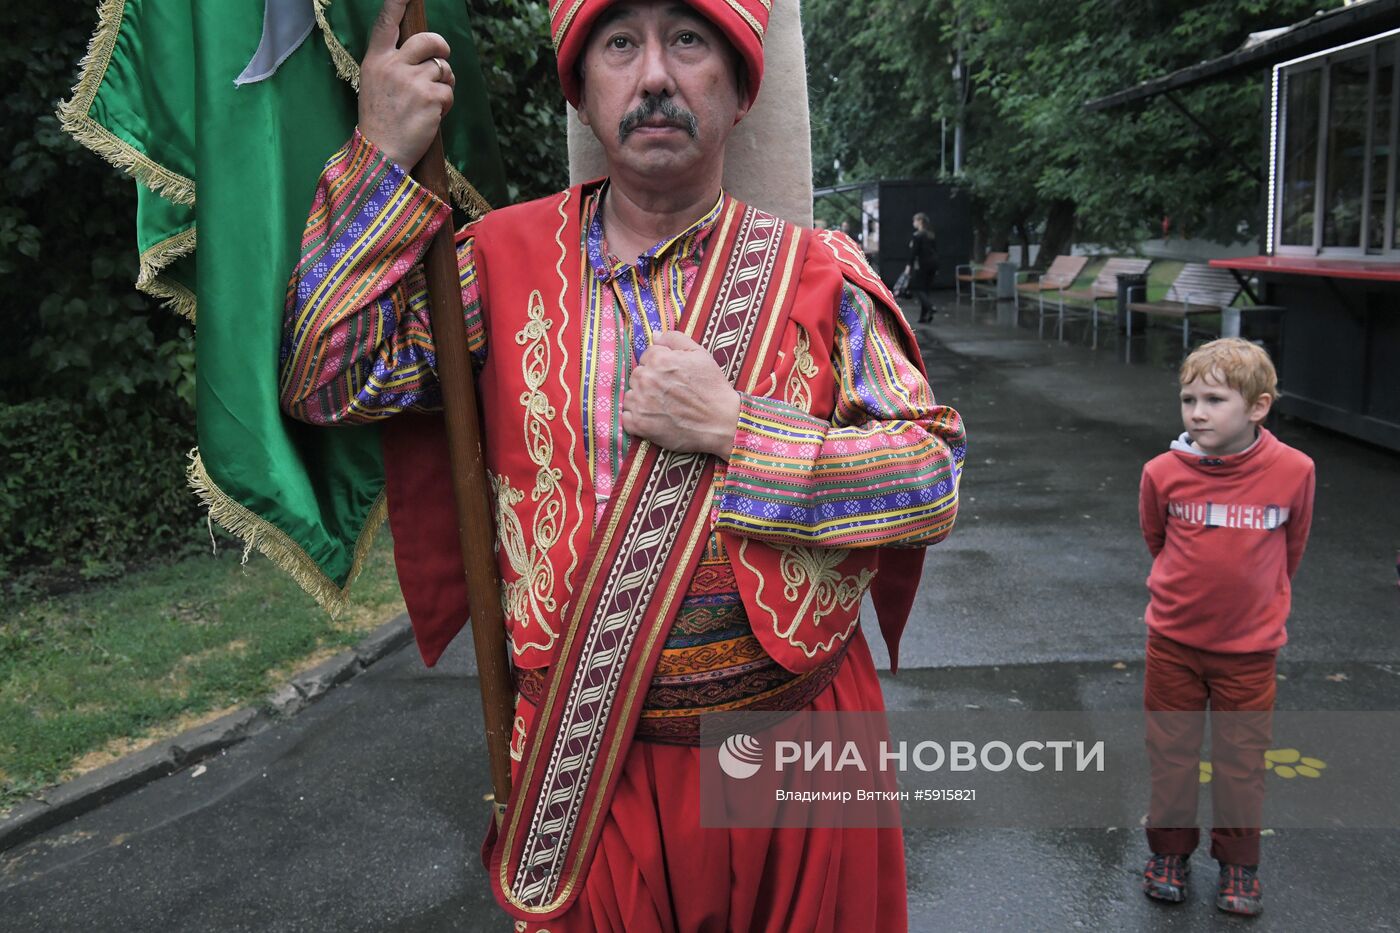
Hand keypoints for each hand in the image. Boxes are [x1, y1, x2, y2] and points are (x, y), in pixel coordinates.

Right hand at [358, 0, 454, 168]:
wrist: (382, 154)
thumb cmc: (380, 121)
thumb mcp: (376, 85)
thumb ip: (394, 64)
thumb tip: (423, 54)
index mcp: (375, 61)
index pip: (386, 24)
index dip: (397, 3)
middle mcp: (393, 66)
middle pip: (427, 41)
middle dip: (441, 46)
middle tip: (443, 56)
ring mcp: (412, 81)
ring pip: (442, 69)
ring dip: (443, 83)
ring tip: (429, 101)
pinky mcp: (431, 98)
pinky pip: (448, 92)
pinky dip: (445, 104)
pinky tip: (430, 116)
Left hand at [621, 331, 740, 459]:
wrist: (721, 422)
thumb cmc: (712, 387)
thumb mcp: (700, 354)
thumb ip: (675, 339)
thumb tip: (654, 334)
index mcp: (659, 359)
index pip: (647, 356)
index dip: (660, 365)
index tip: (672, 377)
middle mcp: (647, 379)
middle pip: (637, 375)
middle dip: (650, 382)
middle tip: (669, 393)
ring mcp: (641, 403)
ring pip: (631, 396)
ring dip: (642, 400)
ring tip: (662, 407)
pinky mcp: (640, 425)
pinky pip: (627, 418)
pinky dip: (637, 419)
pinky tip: (653, 419)